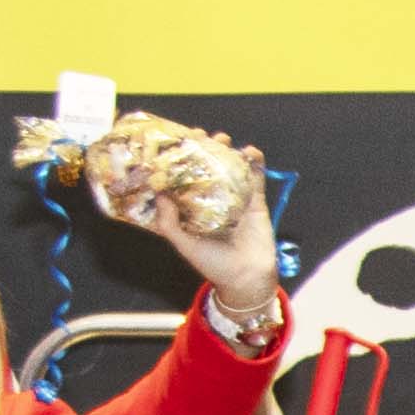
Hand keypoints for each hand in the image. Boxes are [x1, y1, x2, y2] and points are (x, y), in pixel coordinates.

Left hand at [125, 133, 281, 318]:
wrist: (246, 278)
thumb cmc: (213, 265)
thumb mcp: (183, 245)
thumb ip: (169, 222)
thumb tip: (159, 193)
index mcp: (193, 208)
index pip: (184, 177)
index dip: (180, 158)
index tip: (176, 142)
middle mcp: (212, 200)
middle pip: (207, 166)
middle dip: (204, 147)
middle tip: (201, 135)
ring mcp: (235, 198)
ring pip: (231, 167)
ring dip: (228, 150)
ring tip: (224, 140)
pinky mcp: (255, 201)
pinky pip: (255, 177)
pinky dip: (254, 162)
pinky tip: (250, 152)